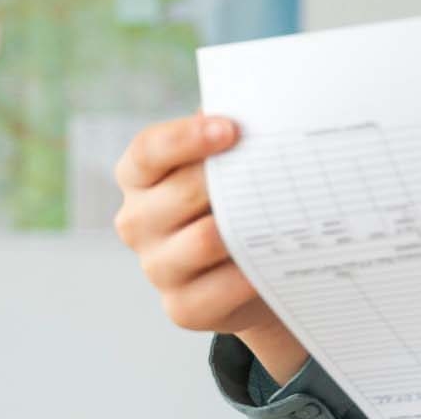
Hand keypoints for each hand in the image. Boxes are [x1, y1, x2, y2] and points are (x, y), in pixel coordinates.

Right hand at [113, 113, 295, 354]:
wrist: (250, 272)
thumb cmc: (236, 200)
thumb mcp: (229, 164)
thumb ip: (232, 138)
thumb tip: (264, 112)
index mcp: (141, 176)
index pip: (149, 151)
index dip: (186, 138)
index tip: (231, 129)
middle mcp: (138, 221)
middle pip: (182, 194)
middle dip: (230, 181)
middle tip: (276, 170)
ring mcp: (156, 267)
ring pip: (203, 241)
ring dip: (245, 227)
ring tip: (283, 212)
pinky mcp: (181, 307)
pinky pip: (218, 290)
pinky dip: (248, 276)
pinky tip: (273, 260)